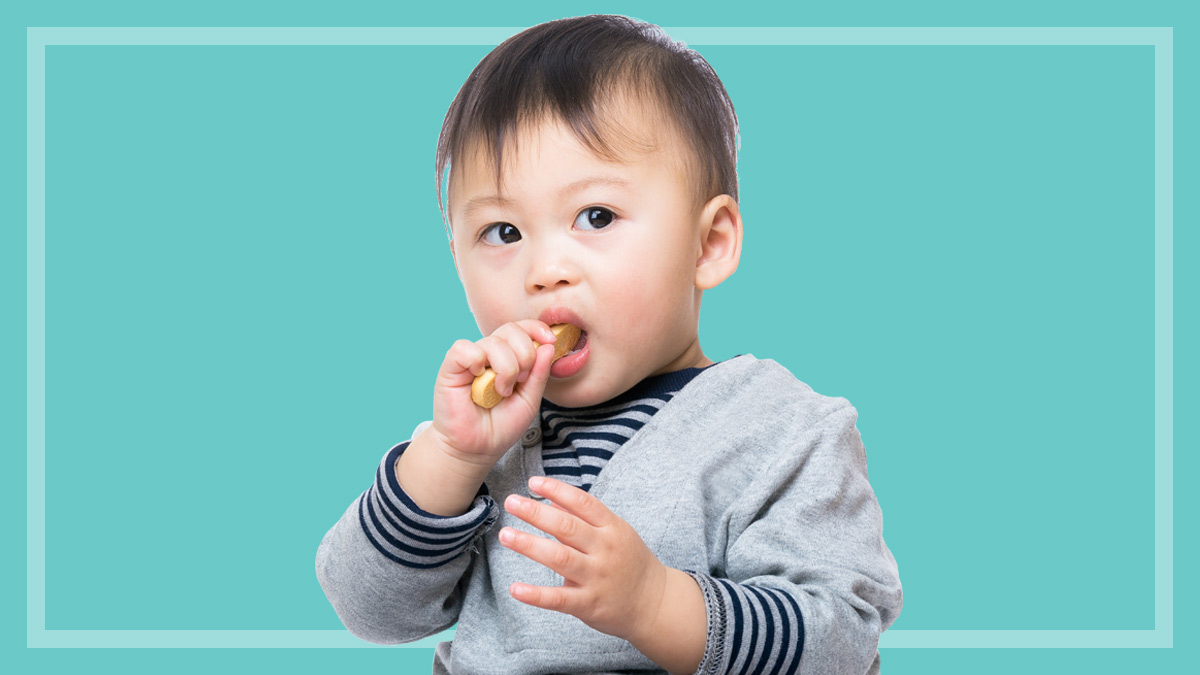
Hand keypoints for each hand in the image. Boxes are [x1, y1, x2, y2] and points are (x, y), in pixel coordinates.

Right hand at [426, 320, 557, 469]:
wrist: (477, 449)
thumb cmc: (501, 426)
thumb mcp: (530, 400)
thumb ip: (540, 374)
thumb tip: (548, 346)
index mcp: (510, 357)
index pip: (523, 328)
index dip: (537, 329)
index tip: (551, 341)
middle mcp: (490, 354)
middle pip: (511, 330)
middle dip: (525, 354)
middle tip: (520, 382)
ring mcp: (470, 359)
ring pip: (493, 342)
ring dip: (505, 368)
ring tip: (500, 391)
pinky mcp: (451, 367)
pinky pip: (464, 349)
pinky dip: (475, 361)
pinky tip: (478, 380)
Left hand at [499, 476, 669, 642]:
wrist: (655, 603)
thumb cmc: (630, 562)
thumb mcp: (614, 533)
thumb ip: (583, 518)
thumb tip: (551, 502)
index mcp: (612, 528)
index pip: (582, 502)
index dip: (557, 490)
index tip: (533, 483)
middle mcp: (604, 550)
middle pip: (567, 527)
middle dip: (536, 513)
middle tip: (511, 502)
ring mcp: (596, 578)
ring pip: (559, 558)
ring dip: (530, 545)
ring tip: (506, 535)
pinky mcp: (588, 604)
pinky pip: (559, 599)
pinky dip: (536, 595)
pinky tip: (515, 588)